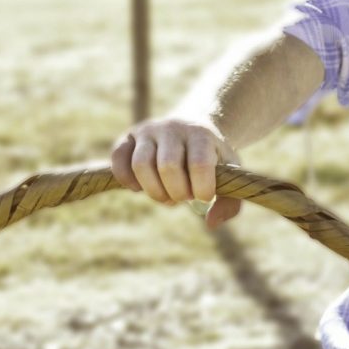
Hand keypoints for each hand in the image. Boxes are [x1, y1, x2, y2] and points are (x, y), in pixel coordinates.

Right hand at [110, 118, 241, 229]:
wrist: (194, 125)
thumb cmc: (212, 157)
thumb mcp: (229, 175)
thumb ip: (230, 202)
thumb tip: (210, 223)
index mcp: (201, 134)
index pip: (199, 165)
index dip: (202, 189)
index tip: (205, 196)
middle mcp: (172, 127)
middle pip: (168, 167)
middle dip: (177, 192)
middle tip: (184, 197)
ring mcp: (148, 130)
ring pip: (141, 164)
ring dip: (154, 191)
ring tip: (166, 196)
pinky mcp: (129, 137)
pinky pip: (118, 158)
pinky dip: (126, 180)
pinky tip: (140, 188)